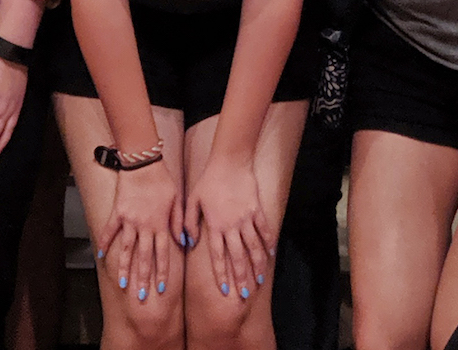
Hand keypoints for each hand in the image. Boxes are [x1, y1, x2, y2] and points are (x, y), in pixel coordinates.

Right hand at [101, 160, 181, 306]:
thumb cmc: (163, 180)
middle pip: (144, 257)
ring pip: (126, 249)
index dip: (162, 272)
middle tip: (140, 296)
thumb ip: (179, 222)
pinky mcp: (117, 212)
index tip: (161, 289)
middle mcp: (145, 226)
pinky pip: (109, 230)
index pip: (162, 254)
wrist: (143, 163)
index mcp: (160, 224)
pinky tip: (100, 254)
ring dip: (124, 268)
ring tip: (122, 284)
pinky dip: (104, 242)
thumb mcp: (177, 200)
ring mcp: (129, 220)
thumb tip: (184, 241)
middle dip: (142, 278)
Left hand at [186, 154, 271, 302]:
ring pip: (254, 247)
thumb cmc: (208, 180)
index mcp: (215, 226)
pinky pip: (264, 229)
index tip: (224, 290)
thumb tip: (188, 242)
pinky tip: (270, 254)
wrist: (230, 162)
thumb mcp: (192, 200)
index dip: (221, 274)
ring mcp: (246, 218)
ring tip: (259, 281)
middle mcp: (231, 226)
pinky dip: (268, 242)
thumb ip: (188, 222)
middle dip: (241, 278)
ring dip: (257, 266)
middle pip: (238, 257)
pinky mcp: (256, 210)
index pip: (218, 256)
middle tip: (245, 294)